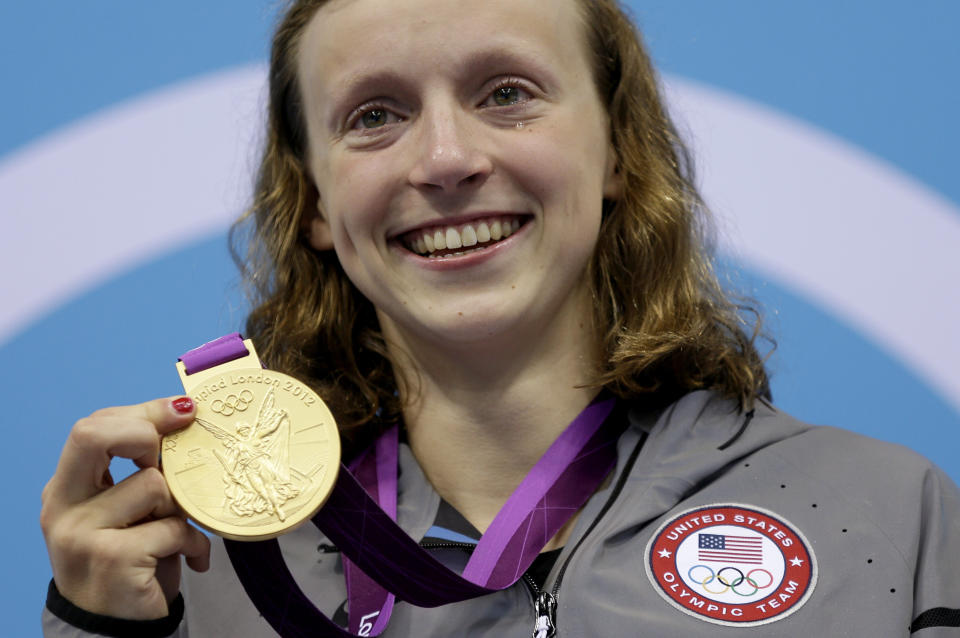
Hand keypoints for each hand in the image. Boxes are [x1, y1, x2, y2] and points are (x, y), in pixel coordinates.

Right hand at [40, 397, 210, 619]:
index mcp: (65, 488)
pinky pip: (172, 527)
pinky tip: (193, 560)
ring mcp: (81, 534)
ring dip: (182, 508)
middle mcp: (62, 507)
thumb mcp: (128, 511)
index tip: (183, 412)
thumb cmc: (132, 561)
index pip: (93, 427)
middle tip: (169, 460)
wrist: (115, 630)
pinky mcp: (112, 559)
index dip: (142, 412)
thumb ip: (141, 470)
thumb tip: (184, 415)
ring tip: (180, 533)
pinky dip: (194, 543)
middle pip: (93, 435)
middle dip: (145, 432)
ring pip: (153, 484)